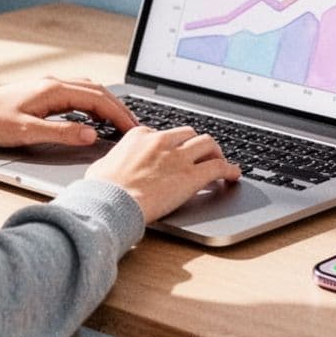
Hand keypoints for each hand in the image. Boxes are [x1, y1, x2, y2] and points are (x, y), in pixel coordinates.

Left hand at [0, 77, 138, 147]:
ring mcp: (49, 87)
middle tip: (134, 127)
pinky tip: (94, 117)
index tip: (132, 129)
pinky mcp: (44, 94)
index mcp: (53, 90)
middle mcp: (54, 84)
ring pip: (88, 91)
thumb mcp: (28, 132)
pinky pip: (77, 95)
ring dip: (107, 105)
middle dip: (119, 108)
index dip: (118, 114)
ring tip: (120, 122)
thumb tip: (91, 135)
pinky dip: (93, 104)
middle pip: (97, 91)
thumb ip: (61, 133)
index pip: (97, 99)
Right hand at [85, 126, 241, 223]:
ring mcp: (178, 157)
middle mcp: (161, 141)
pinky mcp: (191, 175)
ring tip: (220, 161)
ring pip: (208, 143)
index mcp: (140, 135)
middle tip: (201, 154)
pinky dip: (230, 169)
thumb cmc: (102, 190)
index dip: (171, 145)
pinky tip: (233, 175)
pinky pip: (218, 166)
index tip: (174, 154)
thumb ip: (114, 162)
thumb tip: (110, 167)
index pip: (163, 134)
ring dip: (216, 152)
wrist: (111, 202)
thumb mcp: (102, 166)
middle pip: (189, 133)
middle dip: (196, 143)